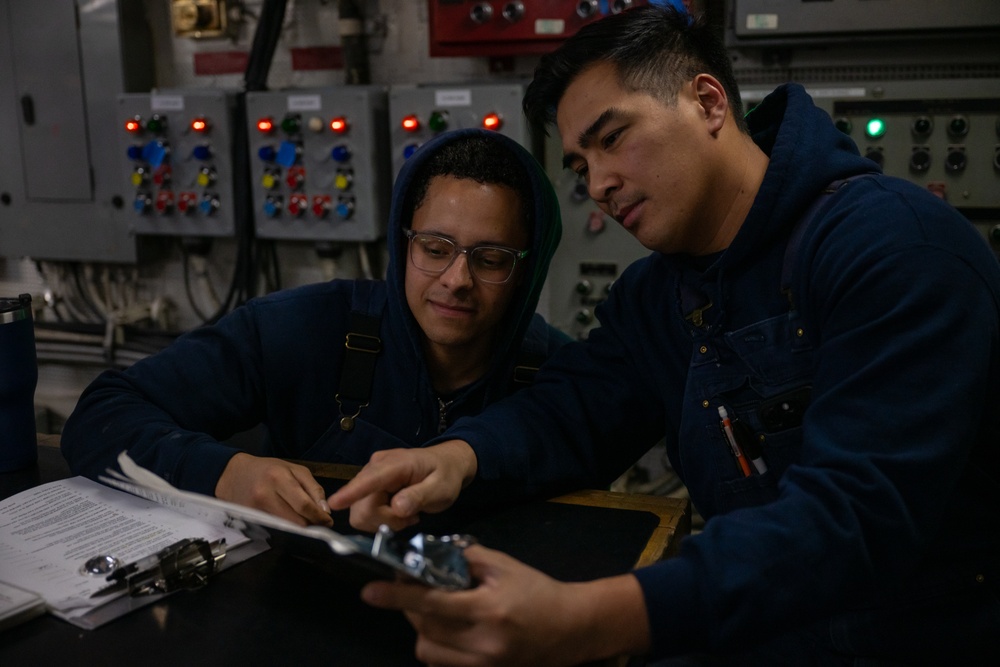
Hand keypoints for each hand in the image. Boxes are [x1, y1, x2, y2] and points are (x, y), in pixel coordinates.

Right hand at [215, 453, 332, 526]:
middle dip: (311, 524)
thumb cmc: (268, 470)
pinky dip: (285, 529)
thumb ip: (313, 488)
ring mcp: (255, 509)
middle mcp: (265, 494)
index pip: (304, 504)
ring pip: (286, 527)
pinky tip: (290, 524)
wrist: (233, 474)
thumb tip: (324, 510)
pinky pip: (274, 529)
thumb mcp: (294, 469)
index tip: (328, 521)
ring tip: (306, 523)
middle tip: (319, 524)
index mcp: (279, 478)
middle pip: (295, 520)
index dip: (319, 516)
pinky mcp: (249, 519)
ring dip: (300, 528)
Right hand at [326, 440, 477, 531]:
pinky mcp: (368, 486)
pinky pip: (364, 511)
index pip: (370, 480)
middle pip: (362, 504)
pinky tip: (400, 512)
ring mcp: (370, 476)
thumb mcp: (441, 488)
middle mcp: (375, 467)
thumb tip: (398, 507)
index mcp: (395, 464)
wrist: (447, 464)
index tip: (335, 503)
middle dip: (384, 520)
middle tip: (409, 518)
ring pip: (361, 511)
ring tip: (407, 514)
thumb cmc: (445, 475)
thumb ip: (419, 496)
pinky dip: (382, 518)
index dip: (351, 493)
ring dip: (383, 521)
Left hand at [360, 544, 650, 666]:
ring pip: (428, 648)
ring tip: (435, 608)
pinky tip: (448, 627)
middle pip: (424, 626)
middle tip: (411, 584)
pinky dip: (435, 643)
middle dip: (409, 605)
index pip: (432, 603)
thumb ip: (467, 558)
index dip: (398, 597)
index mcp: (488, 610)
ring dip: (421, 626)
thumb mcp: (505, 565)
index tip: (369, 591)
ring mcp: (482, 664)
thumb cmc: (537, 590)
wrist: (570, 628)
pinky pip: (441, 661)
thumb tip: (429, 554)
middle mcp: (482, 643)